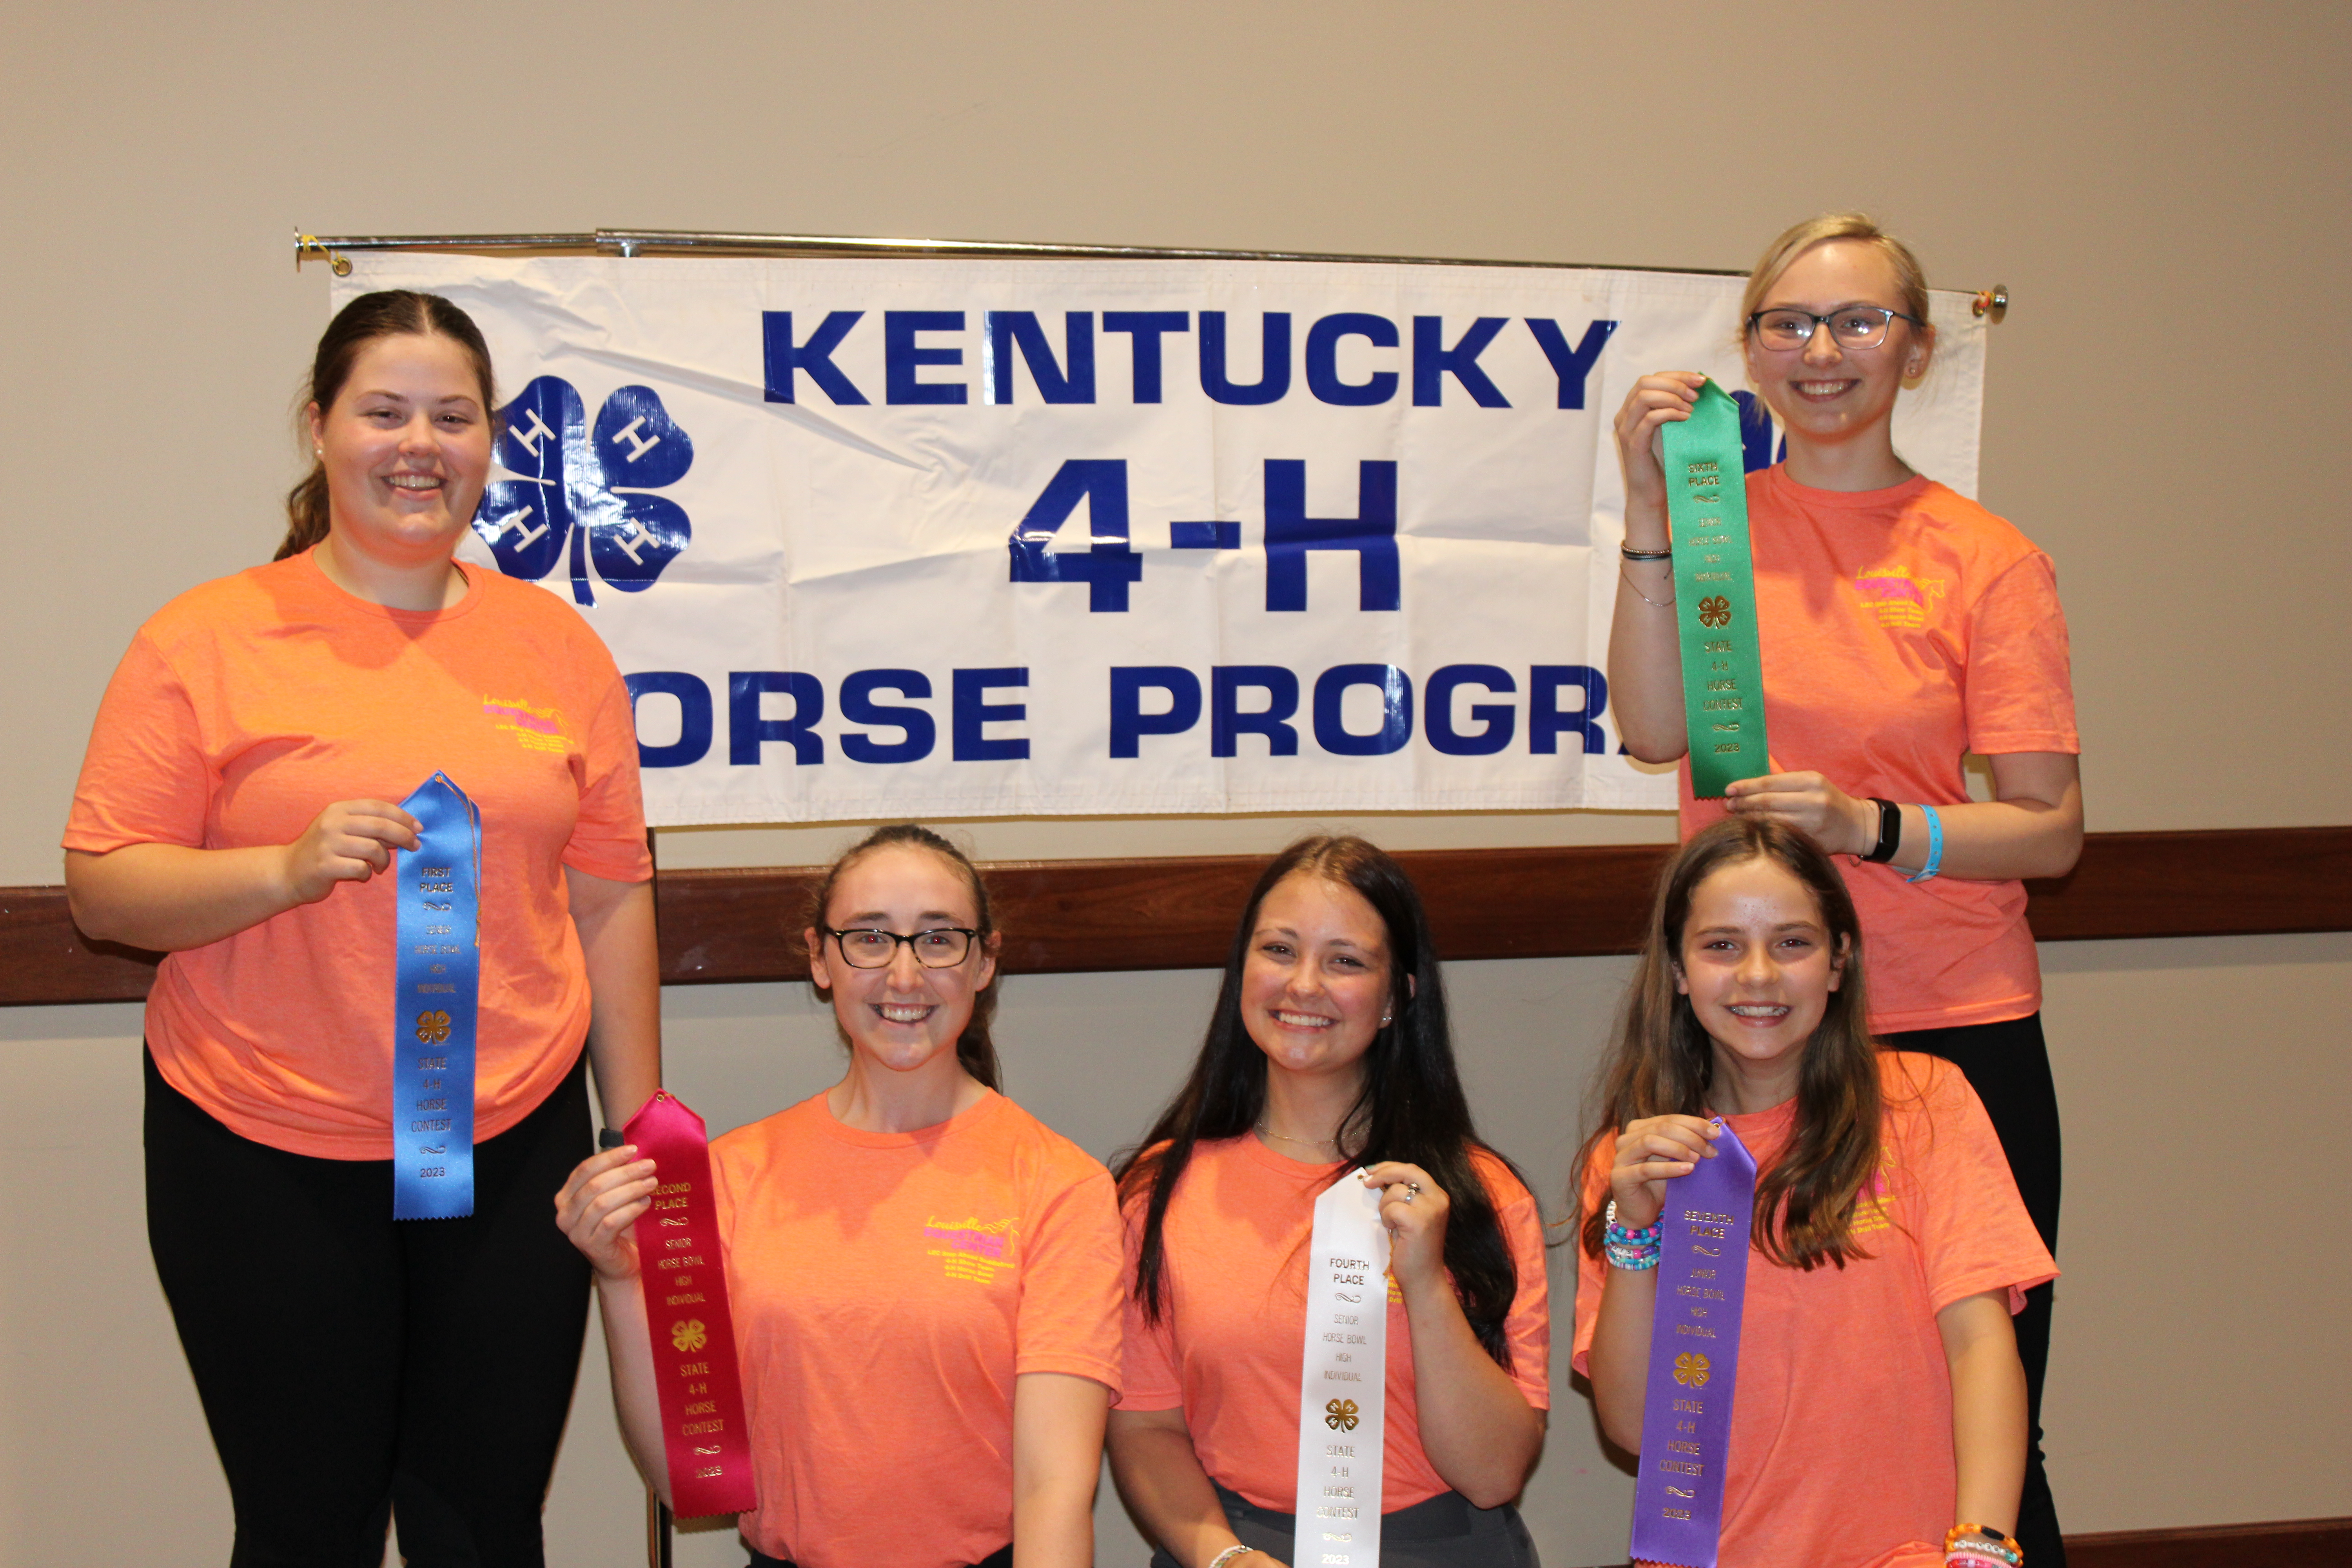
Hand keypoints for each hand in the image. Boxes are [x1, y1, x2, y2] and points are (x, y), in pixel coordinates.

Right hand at [277, 799, 420, 905]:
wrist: (288, 871)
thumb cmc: (324, 850)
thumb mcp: (343, 830)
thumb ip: (369, 827)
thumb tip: (407, 830)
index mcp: (339, 810)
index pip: (378, 807)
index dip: (402, 816)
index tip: (418, 828)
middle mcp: (333, 823)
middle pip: (380, 826)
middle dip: (404, 836)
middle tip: (415, 846)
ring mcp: (327, 844)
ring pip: (374, 849)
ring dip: (383, 860)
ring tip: (379, 867)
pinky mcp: (325, 865)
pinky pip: (361, 868)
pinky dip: (367, 873)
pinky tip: (361, 875)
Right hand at [554, 1143, 657, 1280]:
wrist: (622, 1262)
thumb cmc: (619, 1225)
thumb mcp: (614, 1196)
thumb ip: (616, 1176)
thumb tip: (636, 1152)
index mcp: (567, 1197)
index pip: (584, 1170)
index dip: (609, 1158)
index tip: (633, 1149)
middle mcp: (566, 1215)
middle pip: (594, 1185)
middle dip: (625, 1172)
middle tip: (650, 1166)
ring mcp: (576, 1233)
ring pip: (602, 1203)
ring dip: (630, 1189)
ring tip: (651, 1183)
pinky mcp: (593, 1247)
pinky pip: (611, 1223)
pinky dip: (630, 1210)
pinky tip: (645, 1203)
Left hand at [1359, 1161, 1450, 1289]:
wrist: (1423, 1278)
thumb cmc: (1413, 1249)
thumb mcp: (1412, 1215)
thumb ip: (1404, 1196)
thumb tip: (1377, 1177)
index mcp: (1438, 1196)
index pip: (1413, 1169)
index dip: (1391, 1167)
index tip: (1373, 1171)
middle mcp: (1438, 1199)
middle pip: (1407, 1170)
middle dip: (1384, 1172)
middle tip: (1367, 1182)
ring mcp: (1431, 1209)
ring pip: (1395, 1191)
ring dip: (1385, 1206)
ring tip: (1391, 1224)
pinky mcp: (1419, 1221)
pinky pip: (1392, 1208)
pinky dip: (1387, 1218)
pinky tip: (1393, 1230)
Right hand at [1607, 1115, 1719, 1229]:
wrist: (1640, 1211)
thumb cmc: (1659, 1183)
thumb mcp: (1674, 1159)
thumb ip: (1686, 1144)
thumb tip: (1714, 1130)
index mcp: (1639, 1129)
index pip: (1669, 1118)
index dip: (1694, 1124)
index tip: (1716, 1134)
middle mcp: (1626, 1139)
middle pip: (1661, 1127)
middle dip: (1690, 1137)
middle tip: (1710, 1151)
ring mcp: (1620, 1157)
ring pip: (1650, 1141)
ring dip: (1678, 1149)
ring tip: (1697, 1160)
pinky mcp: (1620, 1177)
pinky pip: (1646, 1169)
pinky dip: (1669, 1168)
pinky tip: (1687, 1169)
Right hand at [1612, 371, 1707, 542]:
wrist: (1652, 494)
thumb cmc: (1666, 462)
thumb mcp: (1674, 430)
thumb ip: (1680, 410)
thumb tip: (1707, 391)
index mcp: (1634, 408)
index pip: (1652, 378)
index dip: (1677, 375)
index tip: (1701, 380)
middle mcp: (1625, 415)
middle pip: (1645, 382)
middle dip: (1675, 383)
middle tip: (1697, 395)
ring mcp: (1626, 429)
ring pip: (1644, 396)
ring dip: (1672, 397)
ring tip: (1691, 408)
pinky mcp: (1633, 443)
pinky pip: (1649, 418)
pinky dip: (1670, 413)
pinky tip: (1685, 419)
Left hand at [1723, 758, 1873, 856]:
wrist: (1855, 824)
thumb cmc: (1826, 799)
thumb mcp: (1810, 782)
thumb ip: (1784, 782)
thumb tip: (1747, 785)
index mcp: (1811, 781)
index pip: (1770, 782)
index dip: (1747, 786)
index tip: (1729, 789)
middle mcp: (1812, 800)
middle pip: (1768, 801)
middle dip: (1744, 802)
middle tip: (1728, 804)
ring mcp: (1812, 822)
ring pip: (1771, 819)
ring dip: (1748, 817)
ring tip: (1735, 814)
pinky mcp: (1810, 839)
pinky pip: (1779, 833)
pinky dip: (1761, 829)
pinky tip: (1751, 827)